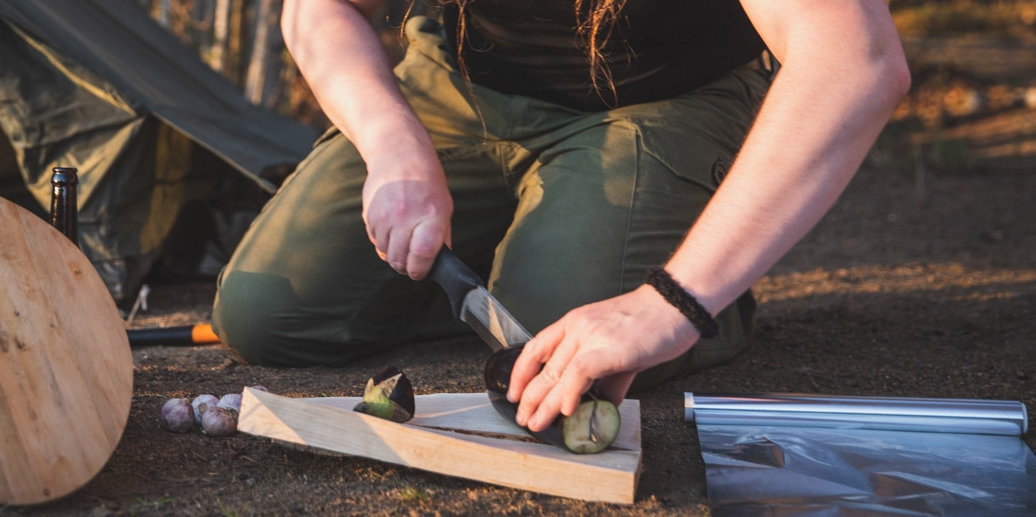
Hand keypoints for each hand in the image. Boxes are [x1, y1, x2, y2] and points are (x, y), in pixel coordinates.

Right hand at [361, 155, 452, 279]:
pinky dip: (382, 240)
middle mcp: (406, 217)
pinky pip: (374, 239)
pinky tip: (391, 226)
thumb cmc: (427, 184)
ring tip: (402, 239)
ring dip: (393, 252)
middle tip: (411, 263)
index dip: (420, 271)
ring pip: (385, 252)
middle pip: (399, 260)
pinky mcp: (370, 214)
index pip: (422, 255)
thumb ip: (442, 237)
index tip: (420, 272)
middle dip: (405, 267)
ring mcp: (385, 216)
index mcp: (431, 216)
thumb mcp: (444, 208)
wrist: (399, 156)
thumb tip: (440, 263)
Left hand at [506, 284, 700, 431]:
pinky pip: (580, 373)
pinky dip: (570, 394)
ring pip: (558, 374)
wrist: (677, 303)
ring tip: (538, 422)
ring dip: (545, 404)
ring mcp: (592, 336)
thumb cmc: (652, 323)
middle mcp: (578, 327)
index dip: (521, 373)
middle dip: (530, 398)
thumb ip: (606, 375)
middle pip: (544, 367)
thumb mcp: (618, 346)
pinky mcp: (609, 348)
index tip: (516, 393)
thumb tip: (602, 402)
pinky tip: (567, 411)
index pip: (535, 347)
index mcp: (575, 322)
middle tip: (525, 418)